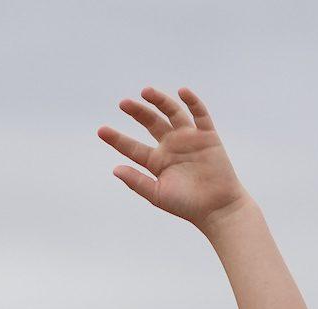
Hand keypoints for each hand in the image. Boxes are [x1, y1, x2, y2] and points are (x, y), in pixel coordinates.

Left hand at [99, 87, 249, 229]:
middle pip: (151, 123)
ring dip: (160, 101)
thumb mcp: (157, 194)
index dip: (117, 139)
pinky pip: (200, 114)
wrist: (217, 208)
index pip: (132, 147)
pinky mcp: (207, 136)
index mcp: (156, 161)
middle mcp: (170, 146)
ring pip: (172, 113)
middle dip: (137, 112)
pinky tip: (182, 92)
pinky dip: (193, 102)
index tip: (101, 131)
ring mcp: (189, 139)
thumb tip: (115, 169)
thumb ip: (137, 182)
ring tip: (146, 92)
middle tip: (123, 103)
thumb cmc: (186, 205)